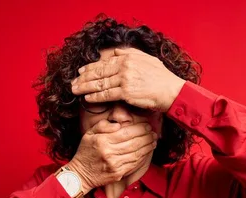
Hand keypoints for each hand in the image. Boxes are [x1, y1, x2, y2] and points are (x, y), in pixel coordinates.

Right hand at [66, 120, 157, 192]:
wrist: (80, 174)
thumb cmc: (85, 152)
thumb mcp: (89, 134)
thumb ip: (103, 125)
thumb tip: (118, 123)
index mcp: (102, 141)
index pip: (126, 132)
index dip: (140, 129)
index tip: (147, 125)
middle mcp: (109, 153)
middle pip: (134, 143)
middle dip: (147, 137)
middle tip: (153, 132)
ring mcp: (114, 164)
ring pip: (137, 153)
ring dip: (148, 146)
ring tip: (153, 141)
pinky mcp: (118, 174)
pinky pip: (134, 164)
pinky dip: (143, 157)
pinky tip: (147, 152)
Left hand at [71, 48, 185, 112]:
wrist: (172, 91)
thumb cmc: (162, 78)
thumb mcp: (148, 60)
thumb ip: (131, 54)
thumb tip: (117, 51)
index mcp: (129, 58)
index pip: (105, 62)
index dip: (91, 67)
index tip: (81, 71)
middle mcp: (125, 66)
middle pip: (99, 72)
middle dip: (84, 77)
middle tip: (73, 82)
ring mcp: (125, 79)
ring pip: (100, 83)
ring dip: (85, 87)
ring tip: (75, 90)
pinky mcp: (126, 92)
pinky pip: (107, 94)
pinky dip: (95, 97)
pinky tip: (87, 98)